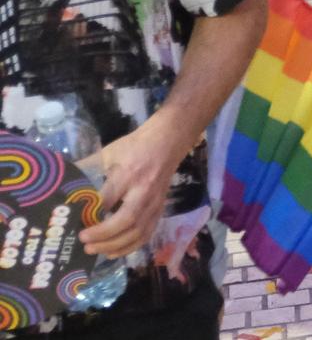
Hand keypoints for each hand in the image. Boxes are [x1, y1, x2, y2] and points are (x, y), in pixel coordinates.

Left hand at [78, 117, 183, 257]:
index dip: (92, 218)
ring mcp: (155, 202)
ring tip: (95, 250)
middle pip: (127, 220)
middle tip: (84, 243)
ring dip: (116, 245)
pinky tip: (114, 251)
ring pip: (138, 231)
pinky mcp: (160, 209)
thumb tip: (60, 182)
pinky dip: (130, 247)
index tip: (78, 228)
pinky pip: (147, 233)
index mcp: (128, 174)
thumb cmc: (135, 146)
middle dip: (104, 236)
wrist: (168, 142)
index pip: (109, 201)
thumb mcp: (108, 153)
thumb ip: (87, 167)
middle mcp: (144, 191)